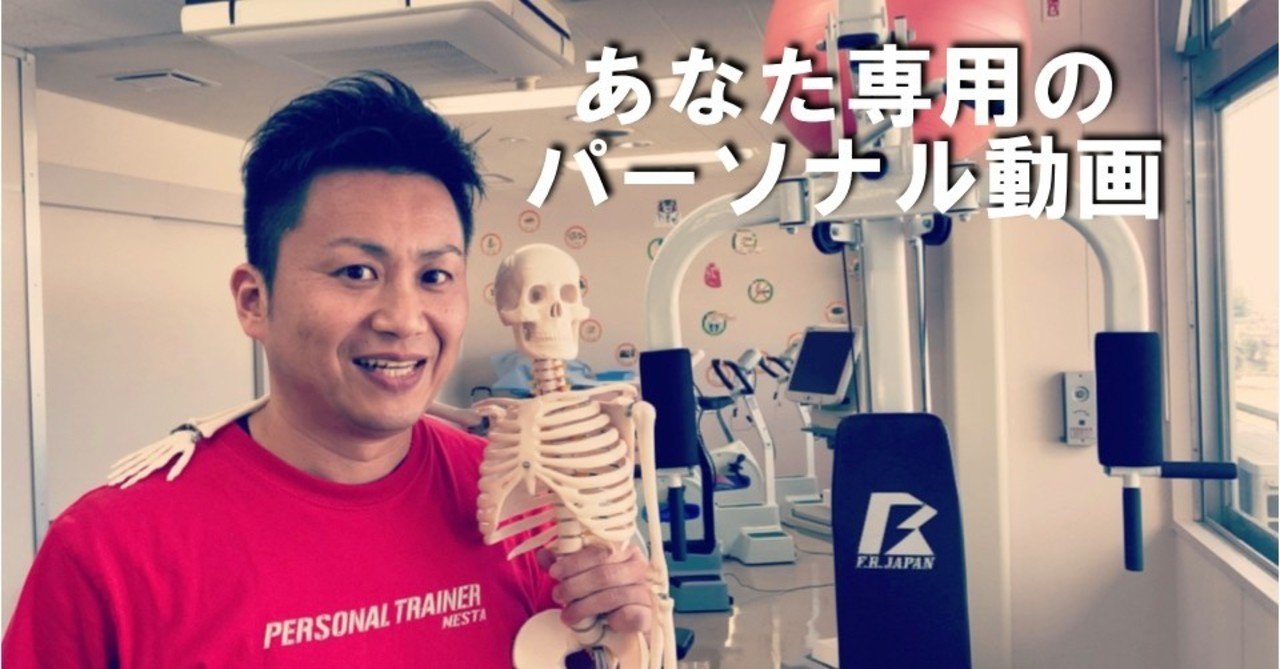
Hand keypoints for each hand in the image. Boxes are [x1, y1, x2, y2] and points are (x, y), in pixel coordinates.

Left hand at [538, 544, 652, 633]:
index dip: (574, 562)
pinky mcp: (648, 613)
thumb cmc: (602, 591)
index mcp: (625, 549)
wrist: (624, 620)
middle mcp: (638, 567)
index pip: (600, 551)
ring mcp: (645, 590)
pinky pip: (629, 615)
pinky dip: (610, 619)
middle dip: (575, 586)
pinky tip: (598, 623)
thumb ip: (564, 565)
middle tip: (557, 596)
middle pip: (604, 574)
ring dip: (584, 607)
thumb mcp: (581, 575)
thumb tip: (543, 555)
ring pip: (613, 596)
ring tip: (567, 615)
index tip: (554, 572)